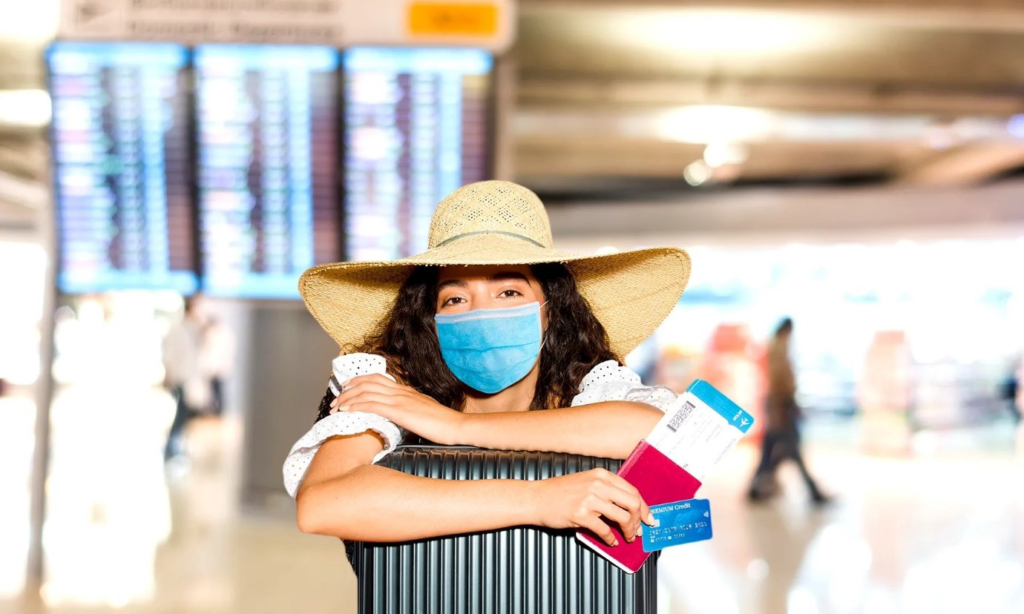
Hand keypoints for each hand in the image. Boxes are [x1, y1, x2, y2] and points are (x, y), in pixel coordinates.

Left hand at [331, 374, 464, 444]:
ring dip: (348, 398)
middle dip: (348, 389)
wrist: (456, 426)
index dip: (358, 381)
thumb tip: (400, 413)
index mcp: (405, 390)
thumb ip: (410, 409)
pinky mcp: (399, 411)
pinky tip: (347, 411)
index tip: (346, 389)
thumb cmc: (443, 423)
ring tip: (336, 406)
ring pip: (366, 392)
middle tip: (336, 399)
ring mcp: (399, 400)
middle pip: (367, 382)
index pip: (377, 379)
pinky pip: (372, 405)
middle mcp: (400, 391)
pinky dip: (356, 406)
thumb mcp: (423, 411)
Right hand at [530, 468, 653, 545]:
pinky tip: (610, 541)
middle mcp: (598, 484)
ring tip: (626, 537)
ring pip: (623, 517)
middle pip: (633, 503)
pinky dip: (611, 539)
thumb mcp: (585, 481)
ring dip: (628, 531)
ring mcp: (590, 499)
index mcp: (601, 475)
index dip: (644, 507)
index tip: (649, 518)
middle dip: (640, 520)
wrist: (536, 498)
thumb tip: (627, 507)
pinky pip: (605, 530)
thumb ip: (605, 489)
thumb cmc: (559, 492)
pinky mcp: (581, 514)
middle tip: (638, 531)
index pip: (632, 491)